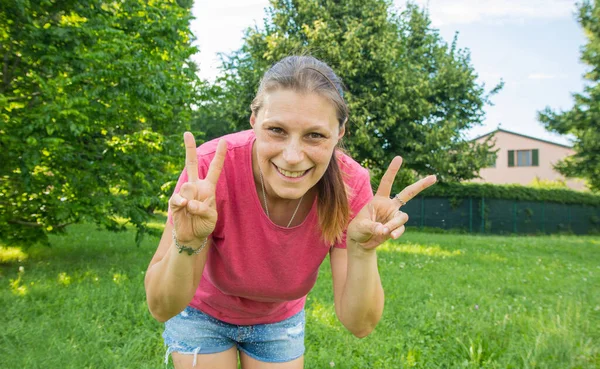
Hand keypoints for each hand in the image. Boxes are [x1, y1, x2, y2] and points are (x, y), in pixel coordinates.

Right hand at [169, 132, 226, 246]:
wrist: (192, 236)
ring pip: (188, 188)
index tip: (224, 142)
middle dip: (189, 148)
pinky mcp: (174, 201)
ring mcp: (184, 192)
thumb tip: (189, 201)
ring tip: (193, 212)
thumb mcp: (211, 217)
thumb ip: (203, 208)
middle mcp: (195, 186)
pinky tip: (185, 209)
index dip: (219, 156)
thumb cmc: (204, 224)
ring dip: (193, 202)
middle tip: (187, 133)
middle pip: (192, 163)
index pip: (214, 169)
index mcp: (208, 187)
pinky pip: (179, 199)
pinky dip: (183, 205)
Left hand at [347, 156, 435, 249]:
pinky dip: (397, 232)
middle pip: (408, 193)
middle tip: (434, 177)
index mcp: (379, 199)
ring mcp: (394, 216)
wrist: (361, 242)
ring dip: (394, 224)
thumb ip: (373, 226)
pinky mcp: (396, 228)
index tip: (399, 158)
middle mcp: (389, 206)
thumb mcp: (361, 226)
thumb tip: (384, 231)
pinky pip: (401, 228)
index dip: (392, 170)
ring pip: (402, 217)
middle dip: (421, 185)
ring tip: (384, 231)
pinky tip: (392, 236)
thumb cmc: (358, 229)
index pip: (387, 182)